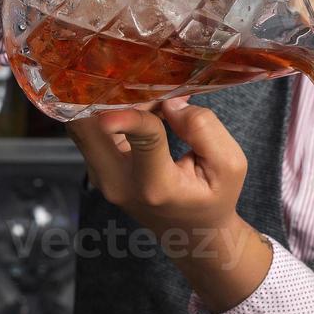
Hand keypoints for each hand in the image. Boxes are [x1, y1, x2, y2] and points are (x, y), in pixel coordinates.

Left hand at [67, 97, 247, 240]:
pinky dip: (107, 110)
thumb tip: (170, 101)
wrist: (189, 233)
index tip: (124, 91)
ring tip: (144, 95)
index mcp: (157, 185)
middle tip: (139, 80)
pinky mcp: (95, 170)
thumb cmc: (212, 199)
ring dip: (108, 100)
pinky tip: (138, 107)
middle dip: (108, 93)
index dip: (132, 114)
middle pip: (86, 127)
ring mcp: (102, 177)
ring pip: (83, 123)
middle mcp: (120, 182)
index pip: (141, 140)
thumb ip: (204, 129)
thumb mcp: (230, 166)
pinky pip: (89, 130)